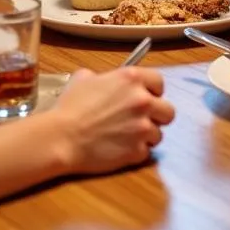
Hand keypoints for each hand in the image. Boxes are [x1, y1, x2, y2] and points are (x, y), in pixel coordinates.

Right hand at [51, 67, 174, 173]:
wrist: (62, 137)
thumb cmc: (70, 106)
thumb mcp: (84, 79)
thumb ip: (104, 77)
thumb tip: (106, 81)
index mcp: (132, 79)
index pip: (159, 82)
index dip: (152, 91)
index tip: (145, 97)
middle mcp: (143, 101)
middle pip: (168, 111)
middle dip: (156, 116)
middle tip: (140, 120)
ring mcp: (142, 127)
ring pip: (159, 134)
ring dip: (146, 136)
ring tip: (127, 137)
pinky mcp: (137, 151)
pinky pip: (146, 152)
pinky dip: (135, 152)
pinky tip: (120, 149)